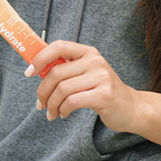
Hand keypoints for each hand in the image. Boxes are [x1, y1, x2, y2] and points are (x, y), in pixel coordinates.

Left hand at [28, 40, 142, 132]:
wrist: (131, 108)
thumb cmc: (103, 91)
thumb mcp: (87, 74)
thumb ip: (67, 70)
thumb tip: (36, 70)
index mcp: (88, 52)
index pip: (59, 46)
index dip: (40, 58)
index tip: (29, 72)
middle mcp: (95, 61)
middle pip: (56, 73)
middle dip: (43, 91)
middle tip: (40, 104)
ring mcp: (101, 77)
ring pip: (62, 89)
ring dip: (52, 105)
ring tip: (52, 113)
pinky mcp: (103, 95)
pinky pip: (72, 102)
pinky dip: (63, 110)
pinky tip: (64, 114)